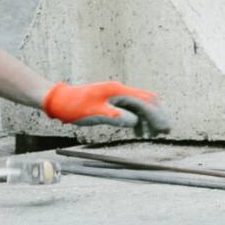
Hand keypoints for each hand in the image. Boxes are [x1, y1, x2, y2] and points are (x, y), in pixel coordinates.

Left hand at [42, 81, 171, 136]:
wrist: (58, 100)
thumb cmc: (74, 107)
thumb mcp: (94, 113)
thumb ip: (115, 116)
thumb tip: (135, 121)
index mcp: (117, 91)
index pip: (144, 101)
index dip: (156, 115)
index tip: (164, 129)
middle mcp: (118, 90)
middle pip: (146, 100)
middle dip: (157, 115)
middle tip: (165, 131)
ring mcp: (115, 94)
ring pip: (139, 104)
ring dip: (148, 118)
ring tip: (153, 134)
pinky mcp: (111, 100)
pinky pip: (130, 108)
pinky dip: (138, 118)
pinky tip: (138, 131)